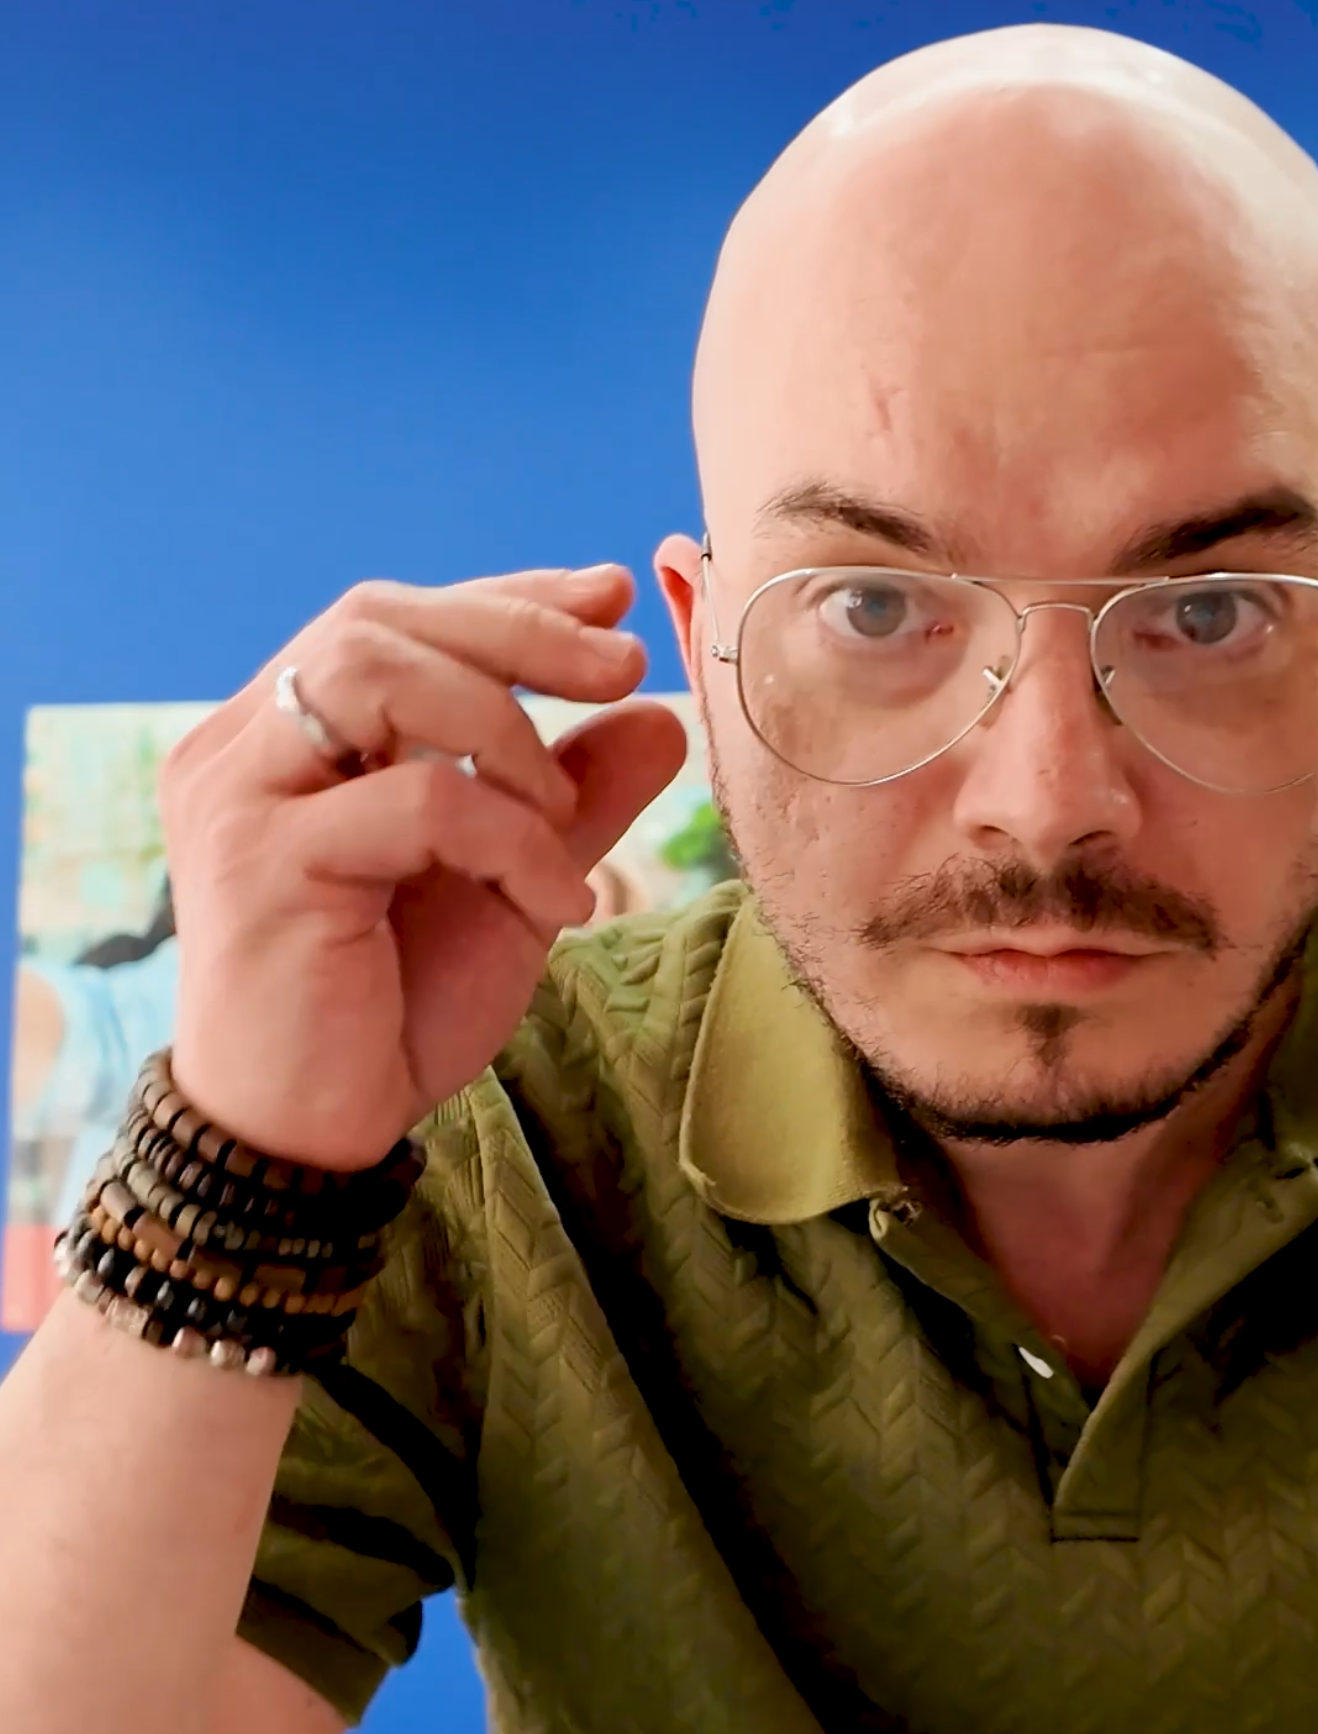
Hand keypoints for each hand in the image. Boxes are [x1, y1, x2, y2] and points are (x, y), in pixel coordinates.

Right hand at [163, 565, 687, 1168]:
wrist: (314, 1136)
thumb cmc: (393, 1007)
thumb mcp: (511, 886)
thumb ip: (572, 800)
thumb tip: (661, 714)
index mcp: (282, 737)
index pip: (390, 619)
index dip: (505, 599)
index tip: (611, 597)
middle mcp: (240, 749)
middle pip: (375, 621)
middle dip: (517, 632)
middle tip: (623, 667)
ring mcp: (239, 799)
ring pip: (374, 673)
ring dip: (504, 730)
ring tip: (564, 817)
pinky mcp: (261, 864)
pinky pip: (416, 797)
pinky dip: (511, 836)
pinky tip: (556, 901)